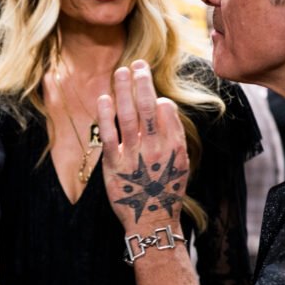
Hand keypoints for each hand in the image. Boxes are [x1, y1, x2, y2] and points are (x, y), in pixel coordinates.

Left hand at [97, 60, 189, 233]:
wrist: (151, 221)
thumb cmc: (165, 189)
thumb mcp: (180, 163)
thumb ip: (173, 134)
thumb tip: (163, 104)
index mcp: (174, 146)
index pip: (166, 111)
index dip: (157, 96)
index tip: (149, 87)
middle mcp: (155, 148)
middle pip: (148, 107)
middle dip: (142, 82)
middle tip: (138, 63)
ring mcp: (134, 155)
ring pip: (129, 115)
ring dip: (125, 90)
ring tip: (121, 71)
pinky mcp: (114, 165)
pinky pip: (110, 135)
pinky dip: (107, 115)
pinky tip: (104, 98)